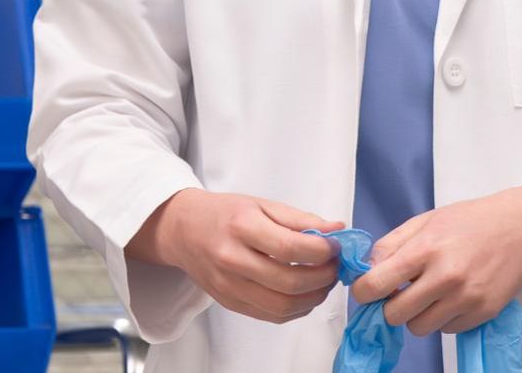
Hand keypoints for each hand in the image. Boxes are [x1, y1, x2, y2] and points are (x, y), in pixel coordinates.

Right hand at [127, 189, 345, 324]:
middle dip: (323, 277)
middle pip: (289, 282)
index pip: (290, 248)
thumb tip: (338, 229)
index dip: (322, 250)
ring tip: (323, 281)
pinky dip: (297, 309)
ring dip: (314, 297)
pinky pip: (272, 316)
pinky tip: (304, 294)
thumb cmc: (225, 213)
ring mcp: (229, 286)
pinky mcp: (229, 303)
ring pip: (283, 306)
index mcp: (241, 227)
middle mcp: (232, 259)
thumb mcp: (261, 204)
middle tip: (334, 266)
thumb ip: (300, 218)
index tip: (335, 245)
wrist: (183, 230)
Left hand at [348, 186, 521, 335]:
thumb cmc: (469, 221)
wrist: (519, 228)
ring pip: (419, 328)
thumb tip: (366, 270)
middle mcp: (446, 277)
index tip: (366, 291)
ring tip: (427, 295)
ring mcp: (466, 298)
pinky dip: (443, 318)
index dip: (363, 292)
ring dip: (416, 315)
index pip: (376, 284)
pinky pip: (447, 330)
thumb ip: (390, 245)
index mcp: (425, 249)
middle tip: (398, 294)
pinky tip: (450, 297)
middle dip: (390, 306)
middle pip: (395, 315)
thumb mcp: (424, 221)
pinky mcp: (483, 312)